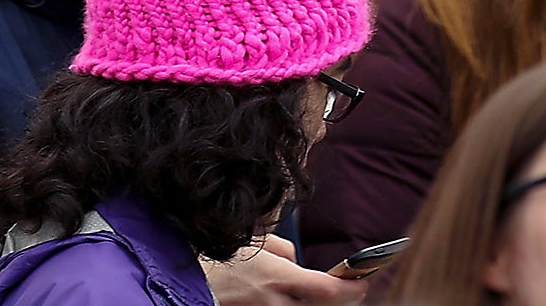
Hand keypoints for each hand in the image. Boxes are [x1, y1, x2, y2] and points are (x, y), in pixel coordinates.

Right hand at [204, 237, 364, 304]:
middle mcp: (273, 303)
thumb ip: (284, 252)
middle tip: (352, 289)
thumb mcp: (255, 245)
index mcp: (277, 278)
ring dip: (317, 305)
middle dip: (341, 300)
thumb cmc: (218, 261)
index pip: (327, 291)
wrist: (182, 285)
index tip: (362, 282)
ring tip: (325, 293)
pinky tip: (298, 299)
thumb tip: (298, 261)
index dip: (351, 289)